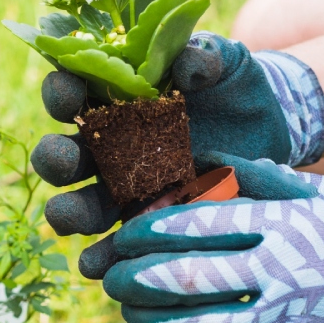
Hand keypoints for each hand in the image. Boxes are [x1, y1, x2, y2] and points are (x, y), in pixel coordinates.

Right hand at [32, 34, 323, 276]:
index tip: (71, 95)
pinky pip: (116, 244)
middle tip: (64, 161)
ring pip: (81, 203)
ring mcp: (125, 186)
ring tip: (64, 219)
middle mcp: (109, 143)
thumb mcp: (224, 60)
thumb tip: (186, 66)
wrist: (268, 128)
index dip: (63, 92)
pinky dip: (103, 257)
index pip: (75, 90)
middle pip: (65, 152)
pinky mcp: (147, 220)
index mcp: (116, 96)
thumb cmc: (234, 84)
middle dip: (55, 157)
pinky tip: (97, 267)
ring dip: (67, 212)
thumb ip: (204, 54)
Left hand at [103, 169, 323, 322]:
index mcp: (284, 225)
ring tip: (126, 311)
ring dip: (153, 321)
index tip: (122, 231)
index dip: (149, 229)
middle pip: (190, 278)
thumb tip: (204, 157)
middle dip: (136, 278)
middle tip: (109, 276)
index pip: (199, 225)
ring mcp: (291, 322)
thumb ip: (260, 177)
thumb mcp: (322, 190)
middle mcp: (283, 274)